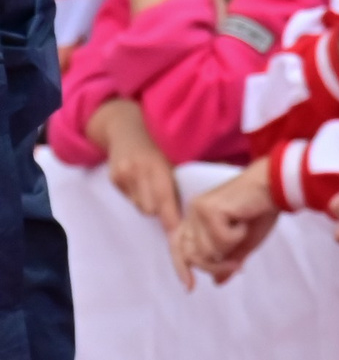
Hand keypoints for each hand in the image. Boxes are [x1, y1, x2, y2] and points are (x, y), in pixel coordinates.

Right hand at [91, 100, 181, 233]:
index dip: (171, 217)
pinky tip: (143, 185)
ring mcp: (122, 175)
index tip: (180, 232)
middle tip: (174, 211)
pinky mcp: (113, 178)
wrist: (125, 127)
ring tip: (156, 192)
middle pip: (151, 208)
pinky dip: (139, 197)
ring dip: (151, 205)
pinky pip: (130, 199)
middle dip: (163, 212)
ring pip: (141, 206)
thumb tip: (205, 200)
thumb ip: (184, 176)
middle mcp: (137, 170)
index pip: (164, 197)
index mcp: (156, 164)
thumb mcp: (174, 155)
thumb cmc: (159, 143)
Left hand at [171, 159, 279, 288]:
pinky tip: (244, 221)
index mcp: (196, 218)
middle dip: (215, 265)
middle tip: (237, 265)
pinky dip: (237, 236)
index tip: (190, 288)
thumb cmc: (261, 210)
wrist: (274, 186)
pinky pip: (221, 240)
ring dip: (230, 248)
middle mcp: (192, 213)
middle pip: (192, 255)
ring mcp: (198, 210)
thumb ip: (229, 260)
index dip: (182, 267)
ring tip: (243, 230)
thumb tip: (217, 282)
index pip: (178, 246)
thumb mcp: (245, 242)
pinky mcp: (210, 210)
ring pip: (207, 250)